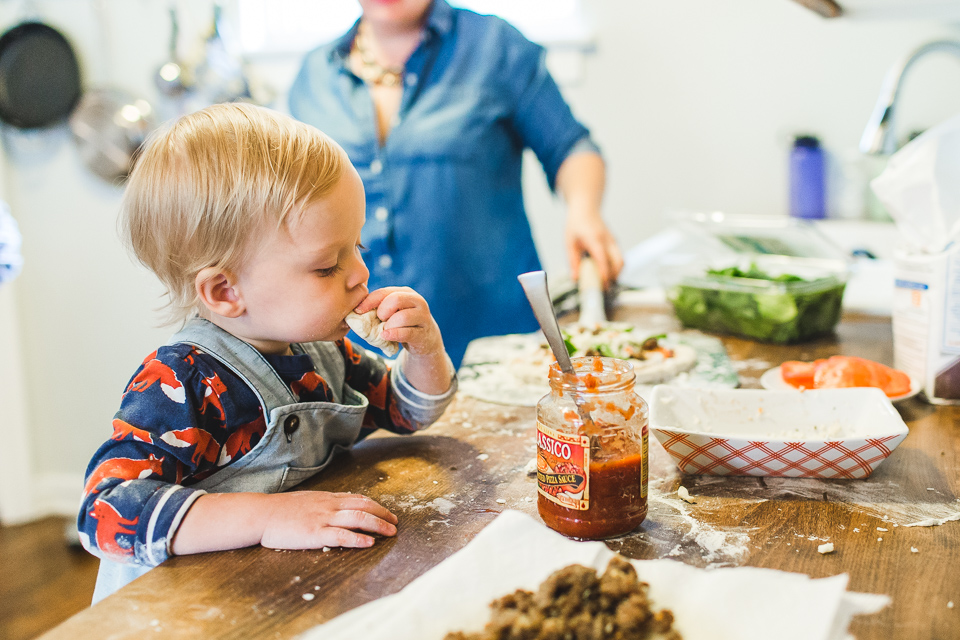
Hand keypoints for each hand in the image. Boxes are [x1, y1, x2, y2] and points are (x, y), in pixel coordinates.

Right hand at [260, 491, 397, 548]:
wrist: (262, 514)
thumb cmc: (282, 510)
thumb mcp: (308, 500)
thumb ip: (325, 503)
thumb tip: (341, 505)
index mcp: (327, 498)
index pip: (359, 498)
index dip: (377, 506)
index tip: (388, 513)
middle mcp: (329, 506)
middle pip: (364, 506)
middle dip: (383, 515)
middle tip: (396, 523)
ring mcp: (323, 519)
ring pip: (358, 518)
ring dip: (378, 525)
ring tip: (390, 532)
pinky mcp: (315, 533)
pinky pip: (341, 536)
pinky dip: (358, 539)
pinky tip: (369, 543)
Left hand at [355, 287, 452, 394]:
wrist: (424, 339)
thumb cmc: (402, 324)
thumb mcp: (392, 312)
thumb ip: (378, 308)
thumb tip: (355, 310)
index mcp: (406, 293)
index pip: (385, 292)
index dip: (369, 301)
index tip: (358, 310)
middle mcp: (417, 301)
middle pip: (396, 299)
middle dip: (382, 311)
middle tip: (379, 320)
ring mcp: (422, 317)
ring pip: (403, 317)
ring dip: (389, 325)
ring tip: (384, 330)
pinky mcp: (423, 333)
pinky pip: (407, 333)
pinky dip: (394, 334)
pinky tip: (385, 336)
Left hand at [565, 207, 622, 287]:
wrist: (585, 209)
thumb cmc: (576, 225)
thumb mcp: (569, 243)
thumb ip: (573, 261)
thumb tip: (575, 278)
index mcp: (594, 239)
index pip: (603, 259)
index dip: (605, 273)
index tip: (603, 285)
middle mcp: (607, 240)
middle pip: (619, 261)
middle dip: (614, 276)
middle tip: (605, 287)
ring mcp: (613, 241)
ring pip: (622, 260)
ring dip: (617, 273)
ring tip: (606, 282)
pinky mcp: (615, 242)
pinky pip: (619, 257)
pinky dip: (616, 267)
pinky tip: (607, 273)